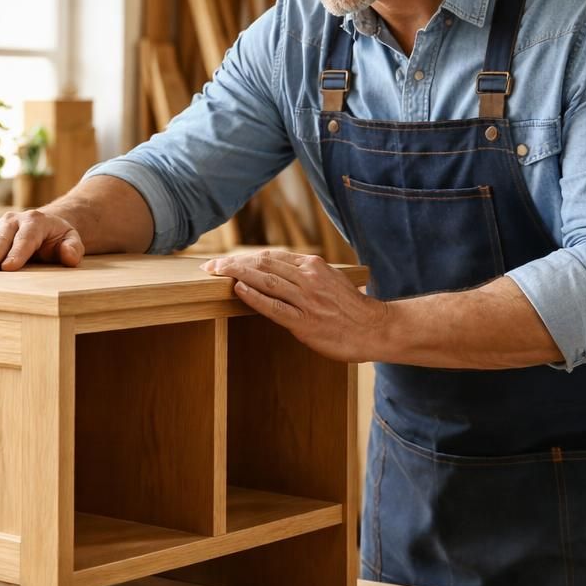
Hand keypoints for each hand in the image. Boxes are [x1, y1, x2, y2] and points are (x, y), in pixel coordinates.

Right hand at [0, 209, 84, 270]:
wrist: (44, 225)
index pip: (25, 239)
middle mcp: (13, 220)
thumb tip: (70, 257)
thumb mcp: (71, 240)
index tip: (8, 267)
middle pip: (2, 238)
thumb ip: (73, 248)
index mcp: (35, 221)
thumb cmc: (58, 237)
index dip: (17, 253)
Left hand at [201, 249, 380, 361]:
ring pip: (265, 280)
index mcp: (313, 266)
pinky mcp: (305, 321)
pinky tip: (237, 290)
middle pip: (263, 264)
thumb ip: (305, 275)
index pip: (271, 257)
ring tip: (216, 273)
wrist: (375, 328)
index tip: (225, 262)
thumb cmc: (351, 308)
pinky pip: (274, 306)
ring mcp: (306, 299)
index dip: (244, 258)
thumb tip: (277, 273)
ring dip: (237, 274)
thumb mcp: (329, 280)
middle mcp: (308, 278)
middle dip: (233, 264)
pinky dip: (254, 296)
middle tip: (210, 267)